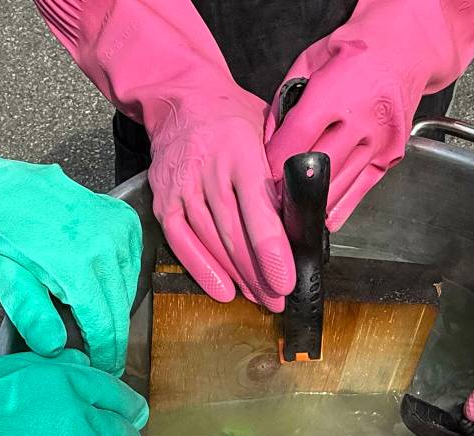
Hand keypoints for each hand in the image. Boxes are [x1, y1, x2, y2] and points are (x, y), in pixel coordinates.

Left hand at [0, 117, 142, 375]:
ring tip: (92, 316)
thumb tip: (56, 348)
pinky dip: (119, 281)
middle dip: (111, 338)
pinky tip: (98, 283)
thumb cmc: (3, 237)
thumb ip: (31, 315)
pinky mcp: (125, 221)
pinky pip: (133, 266)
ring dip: (114, 308)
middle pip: (120, 311)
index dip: (105, 354)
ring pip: (129, 290)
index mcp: (76, 265)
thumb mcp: (5, 278)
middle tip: (101, 355)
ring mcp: (119, 230)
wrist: (7, 188)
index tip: (103, 371)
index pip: (104, 325)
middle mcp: (106, 246)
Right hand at [148, 93, 293, 310]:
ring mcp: (183, 187)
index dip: (272, 252)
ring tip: (258, 297)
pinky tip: (222, 290)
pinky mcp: (164, 200)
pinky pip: (181, 242)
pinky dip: (201, 270)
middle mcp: (209, 172)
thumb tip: (309, 211)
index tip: (286, 279)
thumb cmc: (232, 117)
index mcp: (240, 153)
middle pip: (235, 236)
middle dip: (259, 274)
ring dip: (237, 277)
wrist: (181, 98)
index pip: (258, 212)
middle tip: (278, 298)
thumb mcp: (267, 129)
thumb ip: (282, 168)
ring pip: (211, 243)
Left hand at [265, 38, 418, 231]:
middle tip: (273, 199)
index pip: (298, 138)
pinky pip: (360, 191)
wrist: (405, 49)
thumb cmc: (354, 53)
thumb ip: (284, 101)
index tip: (263, 176)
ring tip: (293, 208)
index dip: (276, 162)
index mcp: (338, 91)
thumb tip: (266, 143)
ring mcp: (380, 142)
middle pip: (318, 167)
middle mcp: (363, 119)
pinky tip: (322, 213)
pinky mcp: (390, 157)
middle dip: (292, 186)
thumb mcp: (308, 62)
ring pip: (339, 185)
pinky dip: (338, 206)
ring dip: (313, 201)